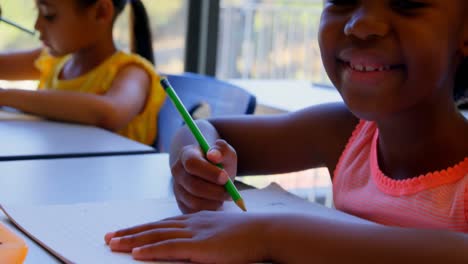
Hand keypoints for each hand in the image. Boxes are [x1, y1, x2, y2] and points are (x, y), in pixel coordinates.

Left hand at [105, 211, 268, 262]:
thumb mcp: (222, 232)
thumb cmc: (247, 235)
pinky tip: (135, 252)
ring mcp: (194, 233)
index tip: (125, 232)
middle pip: (153, 227)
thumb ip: (206, 236)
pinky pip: (169, 247)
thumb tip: (194, 246)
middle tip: (108, 237)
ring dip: (132, 239)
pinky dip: (150, 249)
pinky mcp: (199, 246)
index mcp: (195, 221)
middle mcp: (190, 223)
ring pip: (156, 235)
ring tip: (112, 243)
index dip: (141, 228)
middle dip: (129, 232)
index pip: (162, 224)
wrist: (264, 231)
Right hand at [171, 139, 237, 212]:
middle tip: (231, 193)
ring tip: (225, 196)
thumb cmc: (220, 161)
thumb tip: (214, 155)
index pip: (192, 164)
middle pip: (193, 185)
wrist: (213, 172)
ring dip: (214, 201)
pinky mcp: (181, 204)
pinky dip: (210, 210)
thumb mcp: (225, 152)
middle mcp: (178, 171)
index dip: (209, 172)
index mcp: (186, 154)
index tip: (225, 177)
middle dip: (215, 191)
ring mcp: (177, 188)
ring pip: (194, 202)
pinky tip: (218, 202)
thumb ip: (222, 150)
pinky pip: (195, 212)